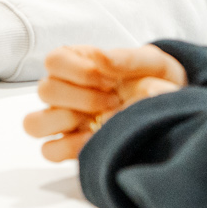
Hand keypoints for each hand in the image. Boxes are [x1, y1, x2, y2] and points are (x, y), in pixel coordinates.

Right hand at [24, 44, 187, 161]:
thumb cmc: (156, 81)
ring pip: (34, 123)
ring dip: (65, 121)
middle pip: (44, 91)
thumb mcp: (151, 63)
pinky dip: (69, 146)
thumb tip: (101, 60)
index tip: (110, 80)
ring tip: (98, 121)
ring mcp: (64, 119)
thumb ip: (127, 58)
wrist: (172, 110)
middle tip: (113, 100)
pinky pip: (49, 150)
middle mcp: (64, 90)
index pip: (54, 61)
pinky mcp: (70, 146)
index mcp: (77, 63)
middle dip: (82, 97)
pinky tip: (96, 139)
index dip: (79, 71)